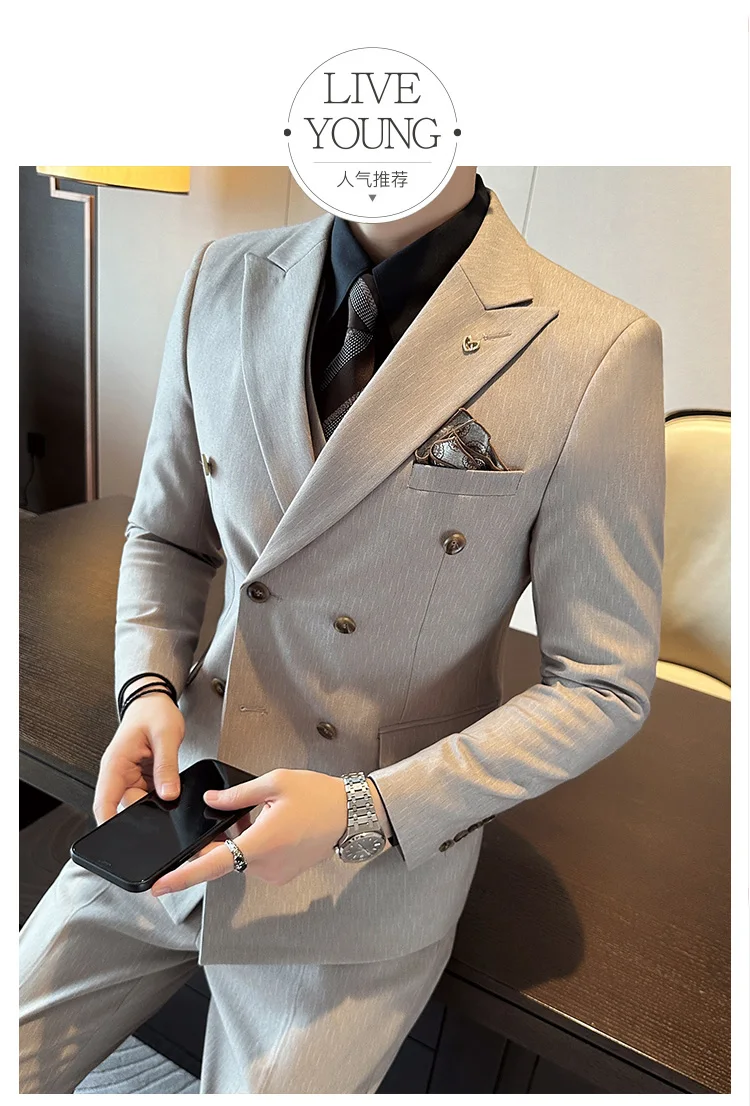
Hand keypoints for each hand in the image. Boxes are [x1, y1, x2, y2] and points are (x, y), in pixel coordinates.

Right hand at [93, 689, 184, 823]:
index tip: (118, 836)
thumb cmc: (154, 713)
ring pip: (140, 805)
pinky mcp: (142, 781)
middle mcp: (119, 775)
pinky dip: (160, 797)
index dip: (108, 823)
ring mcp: (130, 779)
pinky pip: (150, 797)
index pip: (104, 802)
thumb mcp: (166, 736)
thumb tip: (169, 794)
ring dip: (155, 803)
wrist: (154, 703)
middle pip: (126, 808)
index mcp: (115, 764)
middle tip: (164, 800)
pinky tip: (169, 787)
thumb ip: (167, 766)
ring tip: (167, 786)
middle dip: (145, 812)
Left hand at [150, 768, 390, 896]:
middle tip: (245, 812)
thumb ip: (237, 796)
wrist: (351, 814)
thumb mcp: (275, 783)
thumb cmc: (317, 795)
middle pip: (226, 856)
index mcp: (260, 842)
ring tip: (268, 814)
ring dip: (243, 840)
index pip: (212, 864)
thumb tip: (211, 801)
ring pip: (242, 858)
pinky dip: (256, 847)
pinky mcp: (282, 875)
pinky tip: (274, 826)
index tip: (159, 886)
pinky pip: (257, 862)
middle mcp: (265, 866)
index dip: (182, 877)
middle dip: (223, 838)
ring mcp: (275, 874)